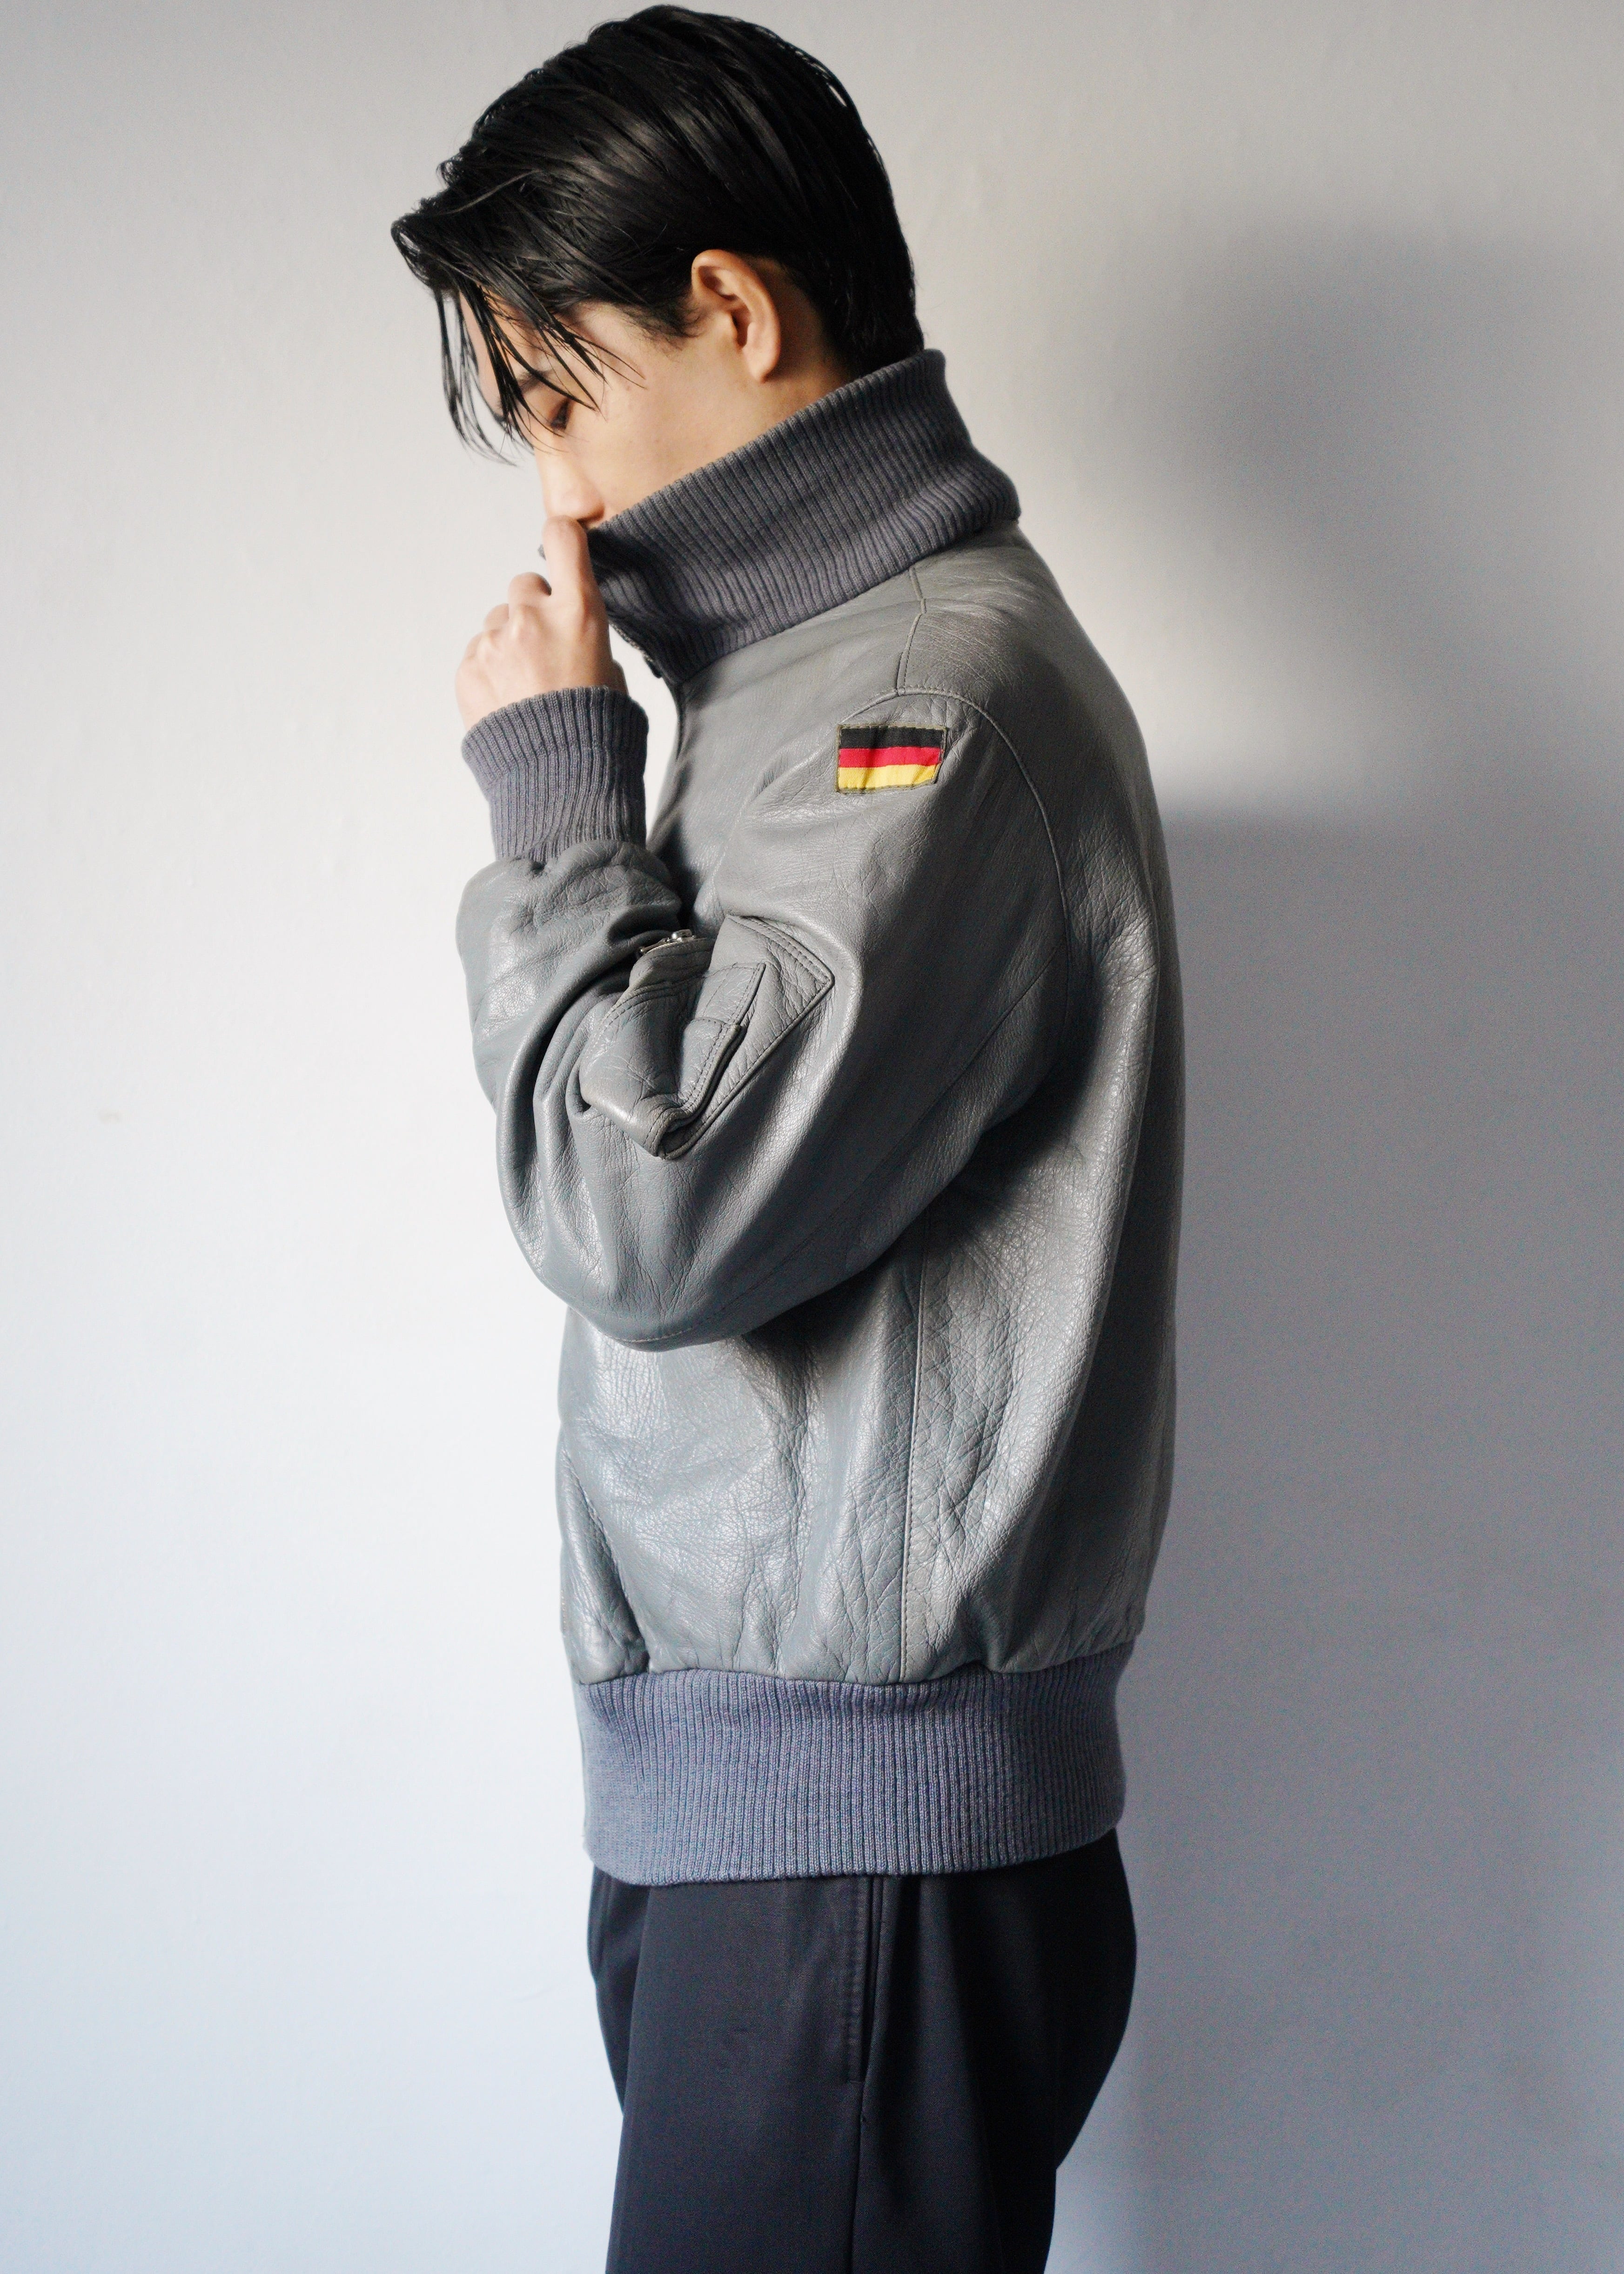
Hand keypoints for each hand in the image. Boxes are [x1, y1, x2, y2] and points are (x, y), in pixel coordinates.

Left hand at [456, 515, 625, 729]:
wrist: (560, 784)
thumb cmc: (598, 734)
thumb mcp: (612, 675)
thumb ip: (585, 638)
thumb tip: (566, 632)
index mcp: (579, 613)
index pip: (563, 538)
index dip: (563, 538)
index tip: (563, 546)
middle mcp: (532, 618)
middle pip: (523, 584)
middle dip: (534, 608)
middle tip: (546, 649)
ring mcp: (494, 644)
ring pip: (497, 622)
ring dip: (509, 644)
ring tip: (526, 688)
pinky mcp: (468, 670)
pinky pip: (477, 654)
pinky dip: (490, 672)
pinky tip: (509, 704)